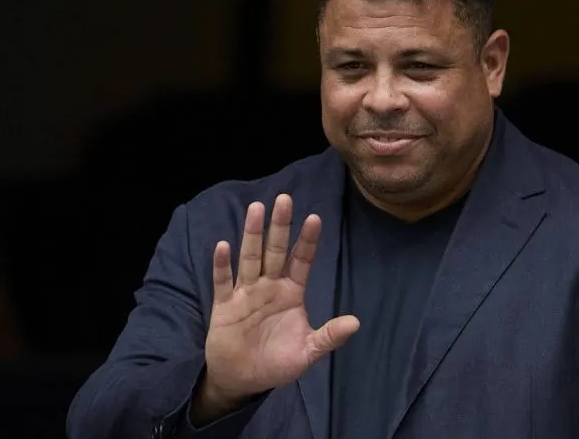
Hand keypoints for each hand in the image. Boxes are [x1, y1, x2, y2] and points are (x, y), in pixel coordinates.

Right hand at [196, 194, 358, 419]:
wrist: (242, 380)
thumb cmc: (277, 363)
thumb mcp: (307, 352)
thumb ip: (329, 336)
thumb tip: (356, 322)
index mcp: (291, 293)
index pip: (302, 261)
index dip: (308, 241)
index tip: (315, 218)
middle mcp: (269, 286)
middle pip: (276, 250)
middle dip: (280, 226)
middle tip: (285, 198)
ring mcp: (245, 293)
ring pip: (250, 258)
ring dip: (252, 234)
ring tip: (256, 209)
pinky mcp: (224, 305)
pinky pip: (222, 282)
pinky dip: (222, 265)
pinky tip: (223, 245)